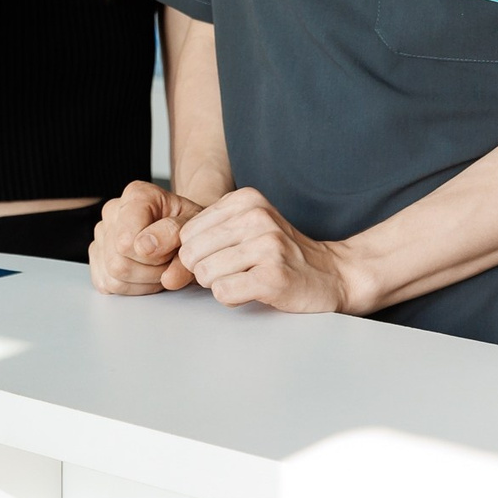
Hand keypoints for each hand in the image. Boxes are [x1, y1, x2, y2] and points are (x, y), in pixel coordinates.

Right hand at [90, 181, 203, 294]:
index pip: (127, 241)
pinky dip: (133, 287)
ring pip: (112, 277)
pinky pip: (108, 284)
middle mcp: (112, 211)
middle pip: (119, 263)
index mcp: (137, 195)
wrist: (181, 228)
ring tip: (162, 266)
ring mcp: (101, 234)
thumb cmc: (186, 224)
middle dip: (152, 271)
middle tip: (171, 260)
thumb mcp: (195, 227)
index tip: (171, 250)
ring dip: (145, 281)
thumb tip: (168, 277)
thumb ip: (182, 247)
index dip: (153, 255)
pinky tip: (148, 273)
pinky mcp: (96, 257)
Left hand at [176, 188, 362, 314]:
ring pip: (206, 274)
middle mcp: (257, 217)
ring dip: (220, 285)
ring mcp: (267, 246)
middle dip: (204, 270)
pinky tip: (253, 290)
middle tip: (232, 272)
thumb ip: (213, 227)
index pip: (188, 230)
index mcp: (247, 199)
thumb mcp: (250, 224)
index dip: (196, 252)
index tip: (221, 257)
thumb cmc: (283, 253)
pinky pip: (224, 292)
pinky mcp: (273, 276)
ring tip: (246, 279)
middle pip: (192, 253)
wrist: (331, 274)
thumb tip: (166, 246)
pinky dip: (232, 297)